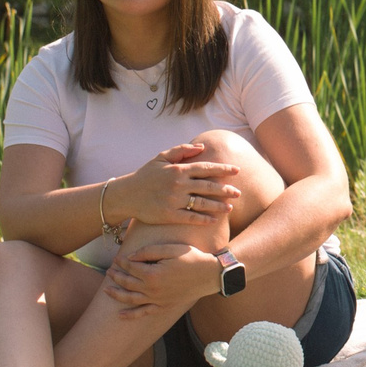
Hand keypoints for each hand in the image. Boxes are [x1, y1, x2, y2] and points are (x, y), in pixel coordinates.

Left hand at [102, 241, 221, 317]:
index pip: (131, 267)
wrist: (210, 275)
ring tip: (107, 290)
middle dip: (116, 276)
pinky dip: (131, 315)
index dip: (122, 262)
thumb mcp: (171, 248)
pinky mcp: (163, 306)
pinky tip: (120, 315)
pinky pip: (144, 313)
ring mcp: (157, 300)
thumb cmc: (192, 258)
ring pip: (131, 299)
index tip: (118, 258)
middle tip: (109, 271)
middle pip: (127, 283)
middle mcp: (152, 290)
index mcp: (153, 274)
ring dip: (117, 295)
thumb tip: (130, 257)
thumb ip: (148, 251)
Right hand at [112, 143, 241, 227]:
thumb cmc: (146, 175)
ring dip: (218, 206)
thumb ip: (182, 151)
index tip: (237, 171)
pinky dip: (204, 219)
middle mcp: (178, 184)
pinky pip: (191, 218)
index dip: (223, 170)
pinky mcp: (169, 214)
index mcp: (178, 169)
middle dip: (226, 190)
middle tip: (238, 192)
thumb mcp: (161, 157)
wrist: (127, 195)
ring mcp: (174, 200)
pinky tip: (214, 220)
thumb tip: (202, 146)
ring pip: (202, 203)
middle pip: (208, 186)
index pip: (206, 168)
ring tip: (229, 207)